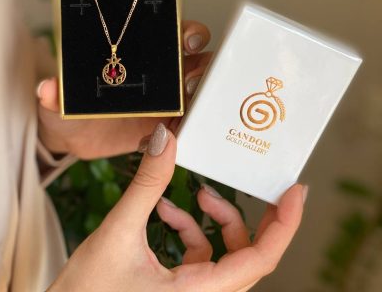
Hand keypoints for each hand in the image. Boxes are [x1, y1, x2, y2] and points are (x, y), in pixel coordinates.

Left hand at [37, 20, 211, 158]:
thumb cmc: (73, 108)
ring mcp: (169, 101)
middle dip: (203, 65)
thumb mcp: (62, 100)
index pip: (173, 36)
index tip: (185, 42)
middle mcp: (161, 75)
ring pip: (201, 91)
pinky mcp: (169, 127)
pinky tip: (180, 134)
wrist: (77, 137)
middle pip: (197, 61)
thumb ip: (56, 94)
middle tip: (190, 81)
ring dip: (204, 96)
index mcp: (141, 57)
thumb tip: (47, 88)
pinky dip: (193, 127)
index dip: (187, 33)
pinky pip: (190, 123)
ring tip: (187, 110)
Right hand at [48, 123, 305, 291]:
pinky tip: (164, 212)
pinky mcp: (181, 290)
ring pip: (224, 255)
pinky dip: (189, 231)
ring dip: (210, 221)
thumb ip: (146, 184)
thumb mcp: (118, 234)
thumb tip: (165, 139)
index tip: (296, 191)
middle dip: (241, 217)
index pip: (260, 261)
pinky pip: (200, 257)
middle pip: (247, 255)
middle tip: (241, 186)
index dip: (285, 225)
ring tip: (190, 196)